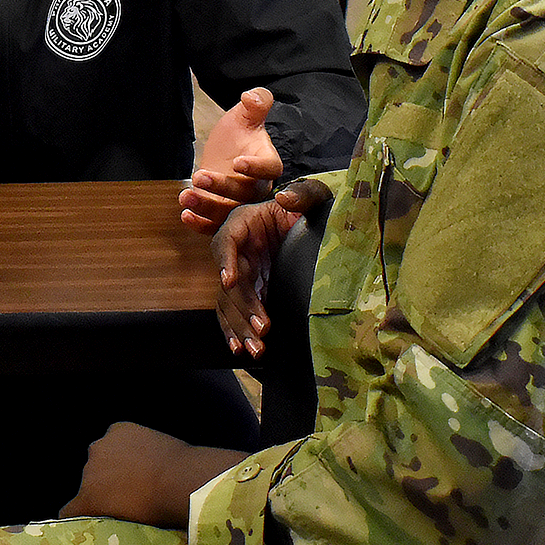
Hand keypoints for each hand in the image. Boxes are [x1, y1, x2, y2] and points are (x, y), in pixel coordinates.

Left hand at [61, 421, 241, 528]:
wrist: (181, 481)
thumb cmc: (187, 468)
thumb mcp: (166, 451)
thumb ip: (151, 457)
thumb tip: (161, 474)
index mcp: (119, 431)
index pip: (109, 451)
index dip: (119, 470)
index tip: (131, 484)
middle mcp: (99, 447)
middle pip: (96, 470)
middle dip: (107, 484)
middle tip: (127, 503)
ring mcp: (91, 471)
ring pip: (87, 490)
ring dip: (99, 501)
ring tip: (117, 520)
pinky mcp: (88, 497)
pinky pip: (72, 511)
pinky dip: (77, 521)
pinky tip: (81, 534)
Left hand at [179, 87, 281, 233]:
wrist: (225, 152)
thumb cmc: (240, 133)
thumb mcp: (245, 115)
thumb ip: (256, 103)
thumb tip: (253, 95)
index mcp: (267, 162)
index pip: (270, 168)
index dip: (257, 168)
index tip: (239, 162)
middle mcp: (257, 187)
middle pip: (246, 193)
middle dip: (223, 187)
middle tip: (200, 176)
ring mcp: (240, 203)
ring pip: (229, 212)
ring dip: (207, 207)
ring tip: (186, 196)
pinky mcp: (223, 214)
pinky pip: (216, 224)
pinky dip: (200, 223)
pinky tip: (185, 214)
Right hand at [213, 181, 328, 355]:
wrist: (319, 229)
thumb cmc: (313, 210)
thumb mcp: (314, 197)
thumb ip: (303, 194)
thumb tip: (286, 199)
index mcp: (245, 222)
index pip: (227, 239)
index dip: (225, 260)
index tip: (230, 281)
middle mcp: (238, 249)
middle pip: (229, 279)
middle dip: (243, 306)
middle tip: (263, 327)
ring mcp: (242, 272)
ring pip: (229, 302)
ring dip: (240, 326)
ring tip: (257, 348)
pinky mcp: (250, 291)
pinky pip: (233, 313)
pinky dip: (234, 332)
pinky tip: (241, 350)